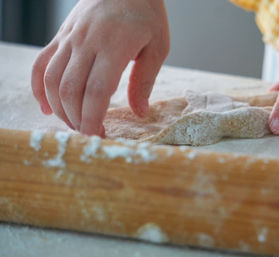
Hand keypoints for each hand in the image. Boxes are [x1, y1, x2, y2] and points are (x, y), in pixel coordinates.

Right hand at [32, 0, 168, 135]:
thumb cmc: (146, 14)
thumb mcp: (157, 46)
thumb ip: (145, 80)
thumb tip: (140, 113)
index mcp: (114, 46)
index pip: (97, 90)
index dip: (92, 117)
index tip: (96, 137)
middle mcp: (86, 43)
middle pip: (71, 89)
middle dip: (77, 119)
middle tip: (90, 134)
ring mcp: (70, 38)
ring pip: (51, 80)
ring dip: (59, 108)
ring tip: (75, 123)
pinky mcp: (61, 36)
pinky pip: (41, 64)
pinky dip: (38, 88)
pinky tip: (46, 107)